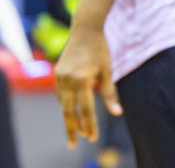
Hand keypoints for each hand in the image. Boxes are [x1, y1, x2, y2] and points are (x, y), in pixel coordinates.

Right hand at [54, 28, 119, 147]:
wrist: (84, 30)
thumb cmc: (100, 50)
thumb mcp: (108, 70)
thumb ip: (110, 93)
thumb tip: (118, 113)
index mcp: (82, 80)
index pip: (86, 109)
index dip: (89, 125)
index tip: (92, 138)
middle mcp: (67, 81)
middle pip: (69, 112)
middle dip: (73, 129)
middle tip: (74, 144)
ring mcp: (59, 78)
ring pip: (64, 103)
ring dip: (70, 116)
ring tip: (77, 128)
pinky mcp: (57, 74)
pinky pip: (61, 94)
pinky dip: (67, 103)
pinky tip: (73, 109)